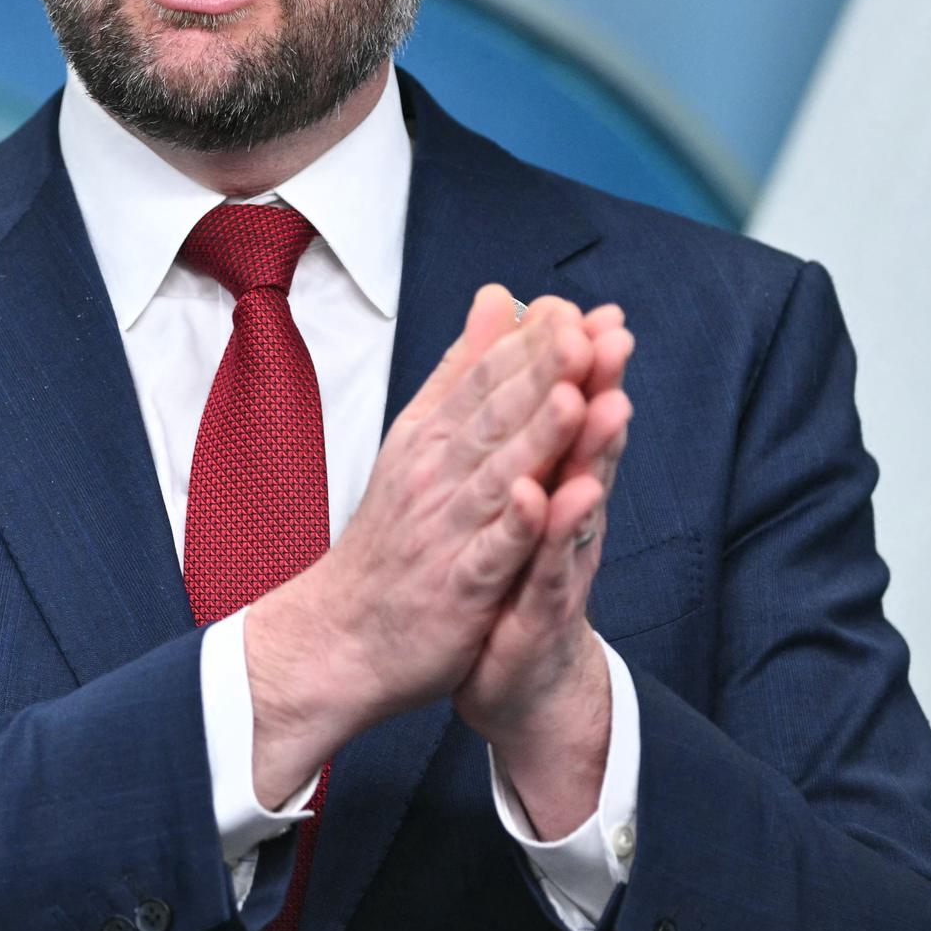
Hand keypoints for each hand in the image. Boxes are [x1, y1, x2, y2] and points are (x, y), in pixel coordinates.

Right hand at [244, 287, 594, 806]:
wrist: (342, 632)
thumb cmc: (391, 537)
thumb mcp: (419, 437)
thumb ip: (463, 370)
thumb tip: (498, 298)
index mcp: (433, 439)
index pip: (487, 380)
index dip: (532, 345)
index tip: (575, 309)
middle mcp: (438, 477)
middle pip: (497, 417)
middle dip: (544, 376)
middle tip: (588, 334)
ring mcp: (447, 531)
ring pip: (497, 477)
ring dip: (536, 438)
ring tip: (574, 399)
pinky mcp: (457, 587)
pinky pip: (489, 553)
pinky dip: (512, 526)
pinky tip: (535, 498)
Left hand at [455, 305, 632, 835]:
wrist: (516, 680)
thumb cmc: (514, 581)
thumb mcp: (519, 500)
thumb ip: (523, 437)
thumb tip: (521, 376)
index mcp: (557, 484)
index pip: (573, 415)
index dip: (580, 364)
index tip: (584, 306)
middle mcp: (569, 519)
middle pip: (591, 446)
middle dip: (603, 391)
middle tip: (615, 336)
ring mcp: (561, 564)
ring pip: (583, 501)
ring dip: (595, 454)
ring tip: (606, 407)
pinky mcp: (541, 611)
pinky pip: (546, 568)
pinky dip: (548, 535)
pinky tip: (544, 499)